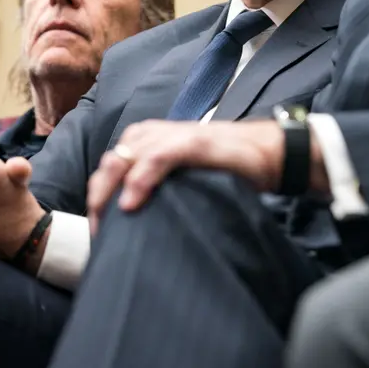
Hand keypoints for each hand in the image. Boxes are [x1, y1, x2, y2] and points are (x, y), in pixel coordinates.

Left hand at [86, 120, 282, 234]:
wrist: (270, 154)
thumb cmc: (228, 170)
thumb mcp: (186, 180)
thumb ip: (162, 190)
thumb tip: (136, 223)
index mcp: (150, 141)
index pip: (111, 166)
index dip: (99, 196)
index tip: (99, 231)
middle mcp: (156, 134)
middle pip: (112, 162)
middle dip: (99, 196)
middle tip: (99, 232)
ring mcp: (175, 136)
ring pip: (127, 157)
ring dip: (111, 188)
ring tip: (107, 218)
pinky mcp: (194, 142)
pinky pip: (158, 157)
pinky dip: (141, 177)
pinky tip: (131, 201)